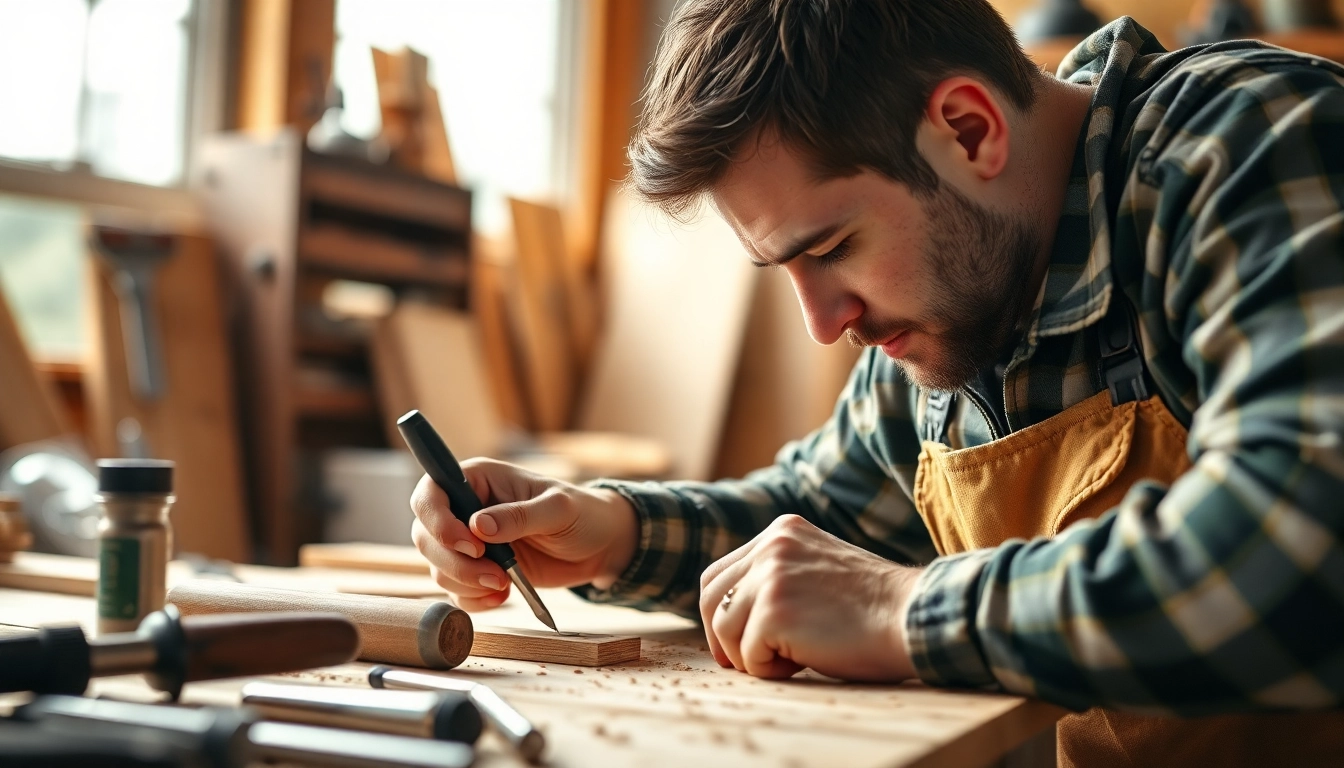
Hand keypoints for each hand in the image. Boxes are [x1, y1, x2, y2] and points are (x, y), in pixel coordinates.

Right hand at [410, 458, 636, 610]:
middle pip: (425, 537)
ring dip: (466, 583)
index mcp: (478, 479)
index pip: (430, 494)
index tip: (471, 544)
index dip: (438, 521)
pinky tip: (503, 596)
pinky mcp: (477, 570)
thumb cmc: (582, 513)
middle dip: (454, 563)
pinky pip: (455, 591)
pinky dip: (474, 600)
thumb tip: (478, 526)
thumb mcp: (558, 509)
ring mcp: (468, 542)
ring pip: (436, 567)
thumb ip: (520, 515)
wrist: (599, 545)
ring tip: (504, 584)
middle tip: (497, 575)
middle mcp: (465, 509)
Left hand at [699, 515, 920, 680]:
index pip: (720, 573)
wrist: (914, 618)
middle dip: (722, 638)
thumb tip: (733, 611)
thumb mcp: (818, 571)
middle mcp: (771, 545)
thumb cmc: (875, 610)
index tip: (740, 640)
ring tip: (795, 657)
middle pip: (710, 598)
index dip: (721, 613)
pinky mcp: (773, 610)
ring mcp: (770, 575)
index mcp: (781, 531)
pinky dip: (770, 670)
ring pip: (723, 629)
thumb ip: (779, 576)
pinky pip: (747, 656)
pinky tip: (805, 661)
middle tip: (752, 661)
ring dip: (752, 656)